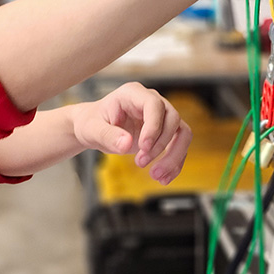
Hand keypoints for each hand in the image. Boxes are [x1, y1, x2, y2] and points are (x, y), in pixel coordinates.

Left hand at [71, 83, 191, 185]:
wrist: (93, 128)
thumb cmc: (91, 123)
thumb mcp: (92, 129)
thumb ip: (108, 136)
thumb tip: (126, 144)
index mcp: (133, 94)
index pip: (154, 105)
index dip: (154, 126)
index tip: (143, 147)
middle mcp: (152, 102)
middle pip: (173, 119)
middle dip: (161, 145)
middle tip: (140, 163)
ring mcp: (161, 117)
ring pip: (182, 133)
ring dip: (173, 157)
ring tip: (156, 176)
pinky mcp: (165, 133)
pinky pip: (179, 147)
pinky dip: (174, 164)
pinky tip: (163, 179)